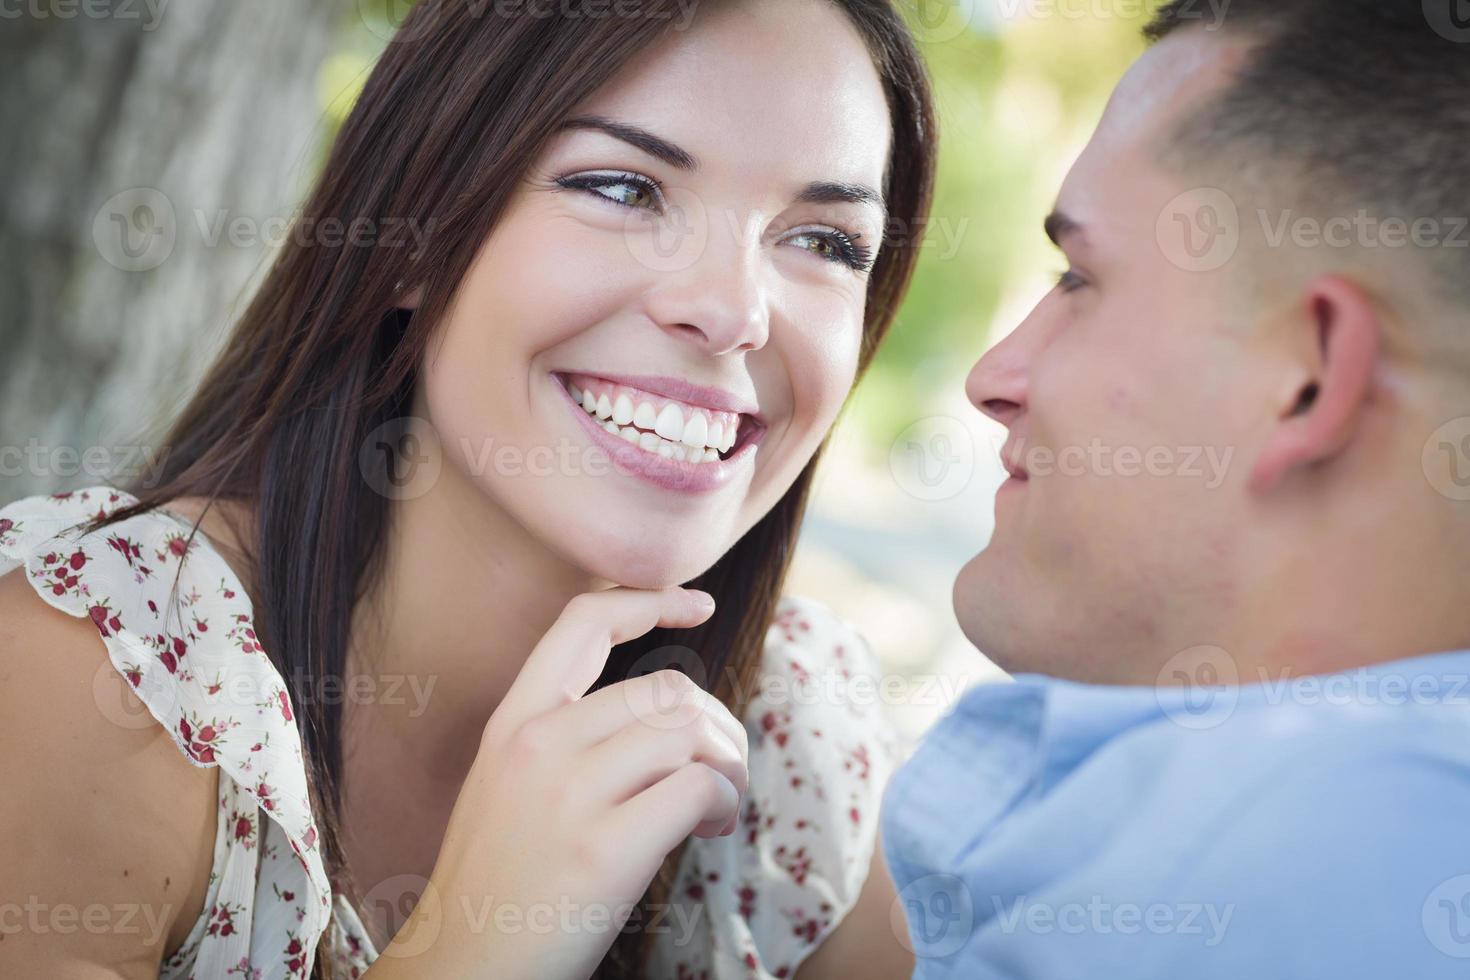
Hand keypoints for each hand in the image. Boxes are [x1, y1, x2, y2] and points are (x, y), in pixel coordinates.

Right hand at [372, 587, 747, 979]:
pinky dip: (723, 803)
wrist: (461, 969)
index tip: (697, 602)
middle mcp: (538, 743)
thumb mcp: (509, 787)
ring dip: (727, 765)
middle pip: (666, 688)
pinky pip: (698, 788)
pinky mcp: (602, 849)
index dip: (648, 599)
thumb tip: (667, 720)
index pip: (582, 624)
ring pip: (689, 731)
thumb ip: (567, 742)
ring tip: (716, 806)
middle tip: (720, 774)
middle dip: (716, 727)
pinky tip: (708, 830)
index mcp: (513, 723)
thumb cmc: (499, 886)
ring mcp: (567, 794)